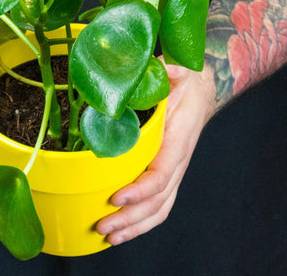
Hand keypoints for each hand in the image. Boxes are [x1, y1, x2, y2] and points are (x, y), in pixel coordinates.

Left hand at [97, 60, 215, 244]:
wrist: (199, 95)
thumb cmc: (185, 86)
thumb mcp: (179, 72)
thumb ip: (171, 71)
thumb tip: (162, 66)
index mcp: (178, 139)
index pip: (162, 172)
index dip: (141, 189)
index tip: (117, 197)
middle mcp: (178, 161)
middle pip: (158, 199)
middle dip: (131, 217)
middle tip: (103, 226)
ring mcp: (174, 171)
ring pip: (159, 208)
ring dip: (135, 226)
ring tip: (109, 236)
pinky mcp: (168, 174)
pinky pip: (159, 204)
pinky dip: (142, 221)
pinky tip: (123, 229)